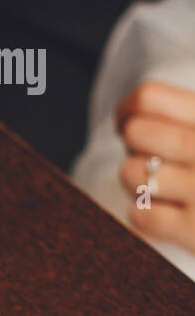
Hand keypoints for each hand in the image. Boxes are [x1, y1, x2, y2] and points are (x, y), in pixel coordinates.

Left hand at [116, 80, 194, 250]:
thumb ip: (191, 120)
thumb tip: (130, 119)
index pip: (149, 98)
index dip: (127, 110)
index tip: (127, 123)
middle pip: (135, 132)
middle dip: (137, 148)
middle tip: (158, 160)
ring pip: (131, 172)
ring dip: (139, 183)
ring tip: (166, 189)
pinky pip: (140, 215)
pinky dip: (147, 217)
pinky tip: (172, 216)